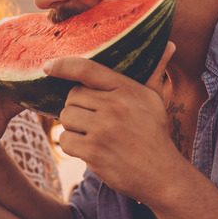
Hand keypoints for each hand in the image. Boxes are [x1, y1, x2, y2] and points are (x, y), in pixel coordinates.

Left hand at [52, 42, 180, 203]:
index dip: (64, 65)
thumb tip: (170, 44)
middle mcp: (114, 106)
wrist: (162, 174)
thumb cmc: (155, 133)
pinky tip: (90, 149)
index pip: (87, 69)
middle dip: (77, 107)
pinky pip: (65, 140)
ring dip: (73, 127)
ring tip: (93, 134)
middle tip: (94, 120)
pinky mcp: (94, 151)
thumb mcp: (155, 99)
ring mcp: (103, 129)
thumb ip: (155, 72)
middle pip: (72, 96)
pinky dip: (72, 146)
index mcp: (127, 89)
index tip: (48, 66)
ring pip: (66, 117)